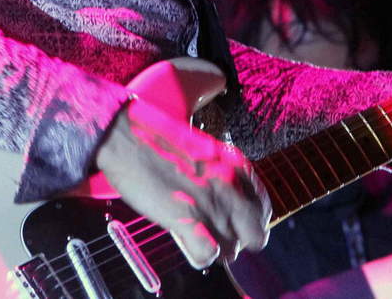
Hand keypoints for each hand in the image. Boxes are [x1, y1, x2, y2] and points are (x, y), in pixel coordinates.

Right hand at [93, 96, 270, 268]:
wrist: (128, 137)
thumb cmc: (159, 140)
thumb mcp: (204, 150)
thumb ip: (222, 174)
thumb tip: (225, 197)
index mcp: (236, 166)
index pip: (262, 210)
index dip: (248, 221)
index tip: (233, 222)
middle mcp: (231, 186)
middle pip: (255, 236)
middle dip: (238, 240)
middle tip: (218, 235)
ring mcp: (212, 204)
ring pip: (232, 250)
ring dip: (216, 249)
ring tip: (198, 237)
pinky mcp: (188, 220)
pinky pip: (208, 255)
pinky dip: (199, 255)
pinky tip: (188, 242)